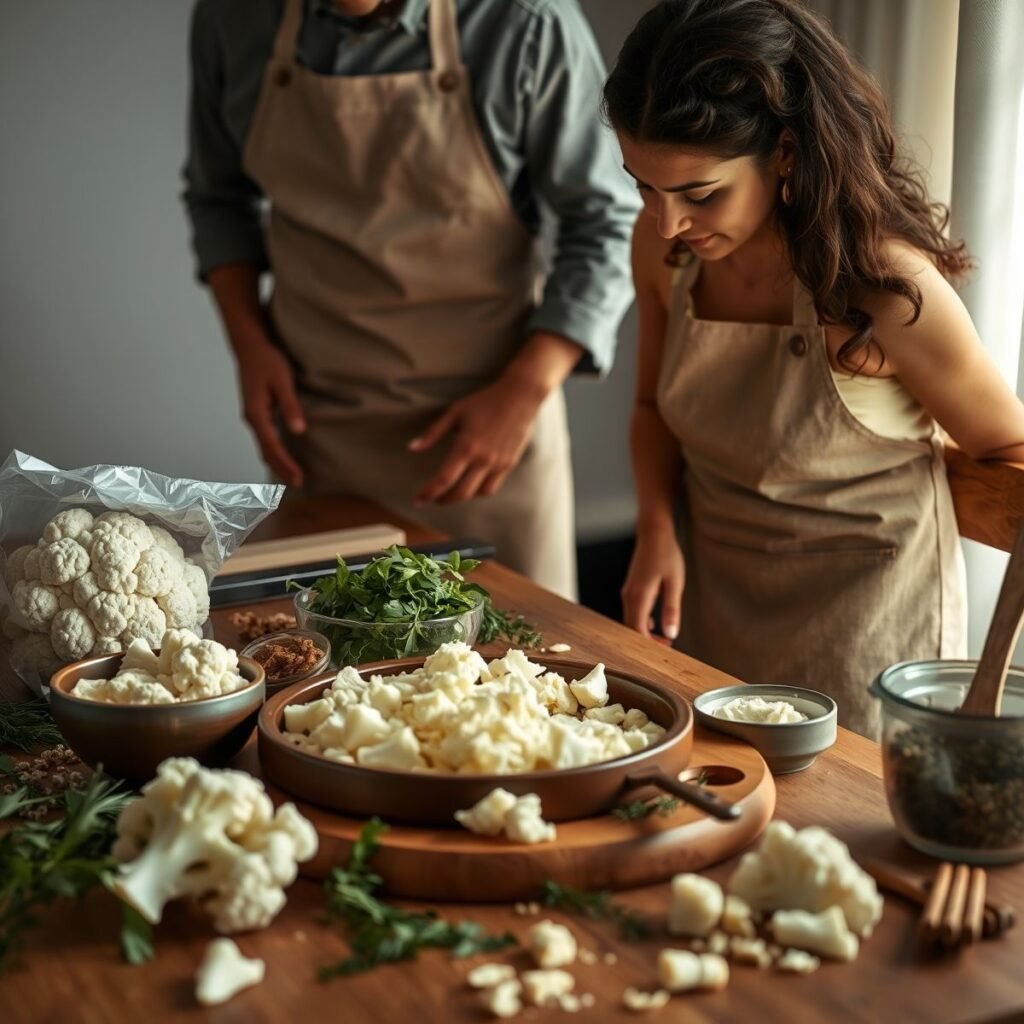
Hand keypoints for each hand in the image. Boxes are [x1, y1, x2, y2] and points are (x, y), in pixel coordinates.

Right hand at [235, 334, 306, 486]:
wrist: (249, 346)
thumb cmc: (267, 360)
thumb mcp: (282, 381)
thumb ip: (290, 405)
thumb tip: (298, 430)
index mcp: (256, 414)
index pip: (272, 446)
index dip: (286, 464)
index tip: (298, 478)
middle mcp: (251, 419)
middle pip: (266, 451)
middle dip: (282, 468)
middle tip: (299, 483)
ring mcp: (252, 416)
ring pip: (264, 446)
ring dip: (277, 462)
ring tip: (292, 475)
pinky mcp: (257, 412)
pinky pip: (265, 438)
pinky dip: (274, 450)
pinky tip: (284, 455)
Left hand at [409, 380, 544, 503]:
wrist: (520, 396)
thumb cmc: (485, 401)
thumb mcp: (455, 412)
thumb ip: (433, 433)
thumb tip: (412, 448)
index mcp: (466, 447)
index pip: (444, 479)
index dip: (428, 493)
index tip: (418, 501)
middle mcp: (483, 459)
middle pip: (460, 493)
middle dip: (443, 500)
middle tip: (433, 499)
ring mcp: (498, 463)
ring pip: (478, 494)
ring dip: (462, 497)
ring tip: (452, 492)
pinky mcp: (509, 464)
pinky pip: (492, 486)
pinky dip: (479, 490)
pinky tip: (471, 483)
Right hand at [621, 525, 684, 641]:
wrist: (653, 533)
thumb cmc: (666, 555)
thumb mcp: (675, 583)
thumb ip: (672, 609)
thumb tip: (671, 634)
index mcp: (639, 596)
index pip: (638, 629)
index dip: (650, 644)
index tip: (666, 649)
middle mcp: (629, 596)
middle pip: (631, 627)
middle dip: (647, 640)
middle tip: (666, 646)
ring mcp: (628, 592)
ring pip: (631, 620)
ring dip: (645, 631)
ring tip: (663, 638)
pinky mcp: (631, 588)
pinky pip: (633, 611)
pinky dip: (642, 621)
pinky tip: (654, 623)